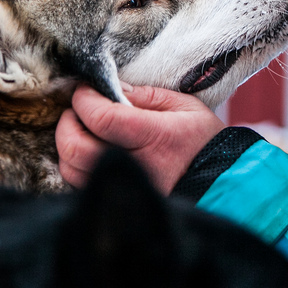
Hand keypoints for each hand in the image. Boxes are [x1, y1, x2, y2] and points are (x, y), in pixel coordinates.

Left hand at [56, 83, 223, 193]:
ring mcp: (126, 187)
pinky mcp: (119, 200)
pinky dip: (77, 164)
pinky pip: (81, 184)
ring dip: (69, 144)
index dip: (84, 100)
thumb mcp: (185, 107)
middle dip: (67, 123)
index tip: (84, 90)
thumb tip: (112, 87)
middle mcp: (136, 166)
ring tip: (82, 129)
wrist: (220, 183)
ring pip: (72, 170)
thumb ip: (146, 96)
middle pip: (76, 148)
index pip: (101, 118)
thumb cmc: (203, 141)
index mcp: (154, 137)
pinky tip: (90, 150)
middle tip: (77, 110)